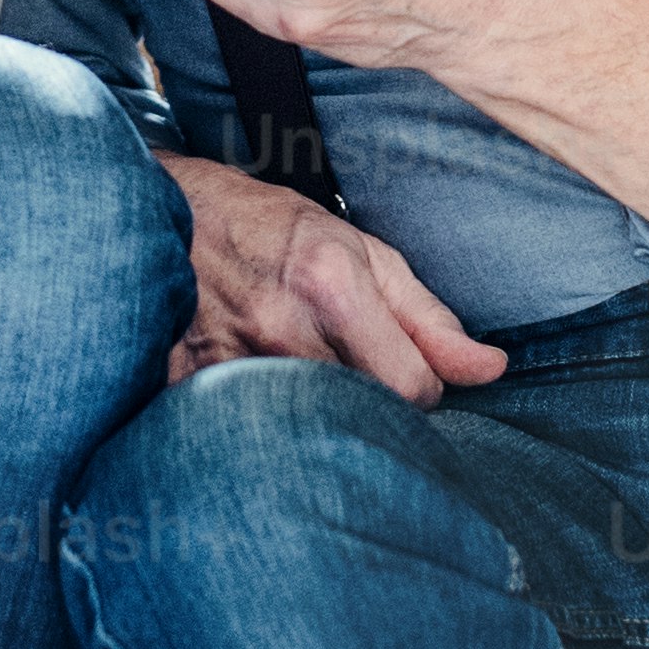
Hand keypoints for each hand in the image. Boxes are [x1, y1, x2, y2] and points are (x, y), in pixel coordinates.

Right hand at [160, 150, 504, 405]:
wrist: (156, 212)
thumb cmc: (265, 228)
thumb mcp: (358, 250)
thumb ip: (426, 316)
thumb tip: (492, 370)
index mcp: (333, 283)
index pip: (411, 389)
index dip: (419, 393)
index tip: (402, 378)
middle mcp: (282, 325)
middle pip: (361, 416)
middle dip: (370, 412)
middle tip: (353, 386)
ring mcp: (229, 358)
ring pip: (307, 433)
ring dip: (318, 425)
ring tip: (307, 394)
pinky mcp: (184, 385)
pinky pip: (247, 436)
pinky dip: (262, 432)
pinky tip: (261, 411)